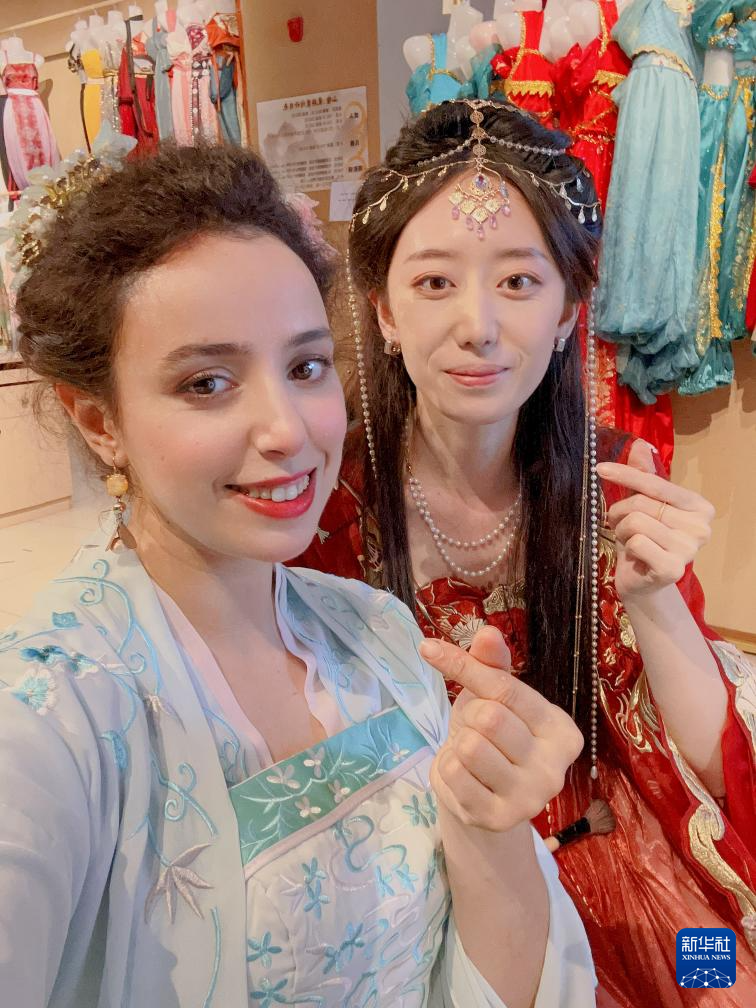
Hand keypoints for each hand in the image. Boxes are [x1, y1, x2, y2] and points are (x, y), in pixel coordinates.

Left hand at [420, 626, 582, 832]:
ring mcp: (529, 798)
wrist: (482, 796)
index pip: (506, 687)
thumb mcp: (492, 696)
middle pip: (489, 718)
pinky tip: (464, 777)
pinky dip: (448, 768)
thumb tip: (488, 632)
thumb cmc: (492, 737)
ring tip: (471, 754)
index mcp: (561, 730)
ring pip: (470, 747)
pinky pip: (454, 774)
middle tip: (476, 729)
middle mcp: (555, 767)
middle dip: (470, 717)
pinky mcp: (498, 818)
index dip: (463, 665)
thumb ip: (492, 665)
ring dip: (459, 744)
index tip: (428, 649)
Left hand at [598, 442, 713, 600]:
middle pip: (643, 503)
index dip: (626, 475)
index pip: (657, 484)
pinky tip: (636, 557)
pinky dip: (627, 548)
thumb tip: (640, 445)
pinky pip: (637, 543)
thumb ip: (644, 475)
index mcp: (699, 506)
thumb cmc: (644, 539)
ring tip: (629, 540)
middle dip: (620, 512)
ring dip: (622, 531)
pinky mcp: (673, 569)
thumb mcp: (643, 504)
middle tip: (620, 525)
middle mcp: (701, 527)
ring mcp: (689, 550)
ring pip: (636, 522)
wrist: (642, 582)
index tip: (599, 468)